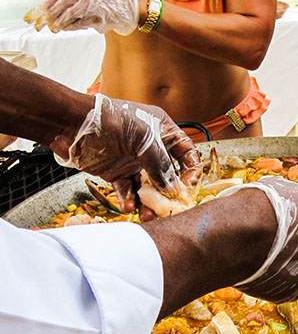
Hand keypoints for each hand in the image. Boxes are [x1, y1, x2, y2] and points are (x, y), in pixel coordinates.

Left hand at [24, 0, 138, 34]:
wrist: (129, 5)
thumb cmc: (107, 0)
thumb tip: (53, 10)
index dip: (46, 4)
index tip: (38, 13)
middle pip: (61, 3)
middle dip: (50, 14)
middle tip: (42, 23)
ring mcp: (93, 3)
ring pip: (70, 13)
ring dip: (60, 22)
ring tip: (53, 27)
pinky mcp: (100, 15)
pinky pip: (82, 22)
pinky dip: (72, 26)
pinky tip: (66, 28)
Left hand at [50, 94, 201, 213]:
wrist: (70, 124)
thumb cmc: (108, 119)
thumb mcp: (143, 138)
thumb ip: (160, 164)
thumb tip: (171, 188)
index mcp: (162, 130)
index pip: (186, 152)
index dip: (191, 169)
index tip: (188, 186)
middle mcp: (149, 146)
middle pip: (167, 174)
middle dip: (168, 192)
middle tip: (170, 207)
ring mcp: (133, 160)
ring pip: (148, 186)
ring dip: (149, 202)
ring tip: (148, 214)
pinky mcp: (117, 172)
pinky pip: (128, 190)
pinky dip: (128, 200)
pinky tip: (128, 206)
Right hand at [218, 176, 297, 302]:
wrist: (242, 235)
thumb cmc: (262, 205)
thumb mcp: (288, 190)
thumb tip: (297, 207)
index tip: (294, 218)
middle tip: (284, 238)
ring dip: (296, 263)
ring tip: (268, 253)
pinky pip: (291, 284)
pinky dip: (280, 277)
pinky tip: (262, 266)